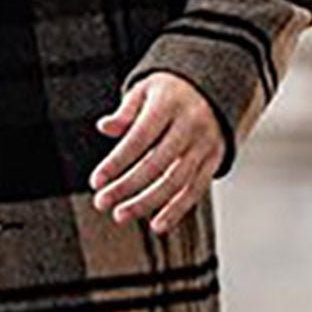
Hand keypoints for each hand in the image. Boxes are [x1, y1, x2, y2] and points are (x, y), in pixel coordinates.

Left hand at [88, 72, 225, 234]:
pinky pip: (196, 189)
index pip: (138, 139)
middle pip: (156, 164)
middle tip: (102, 202)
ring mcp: (206, 143)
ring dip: (147, 203)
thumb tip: (105, 127)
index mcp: (169, 104)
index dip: (116, 162)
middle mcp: (191, 124)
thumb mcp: (144, 90)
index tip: (96, 181)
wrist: (211, 86)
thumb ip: (125, 112)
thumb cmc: (169, 91)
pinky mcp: (215, 158)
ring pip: (176, 181)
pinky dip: (177, 210)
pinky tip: (158, 224)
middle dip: (126, 187)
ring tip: (121, 214)